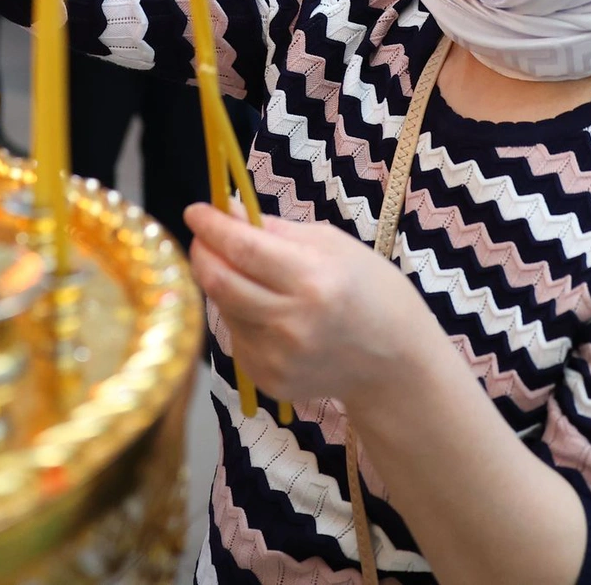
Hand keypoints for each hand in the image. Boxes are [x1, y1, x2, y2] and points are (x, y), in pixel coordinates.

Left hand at [185, 204, 447, 407]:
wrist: (394, 362)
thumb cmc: (370, 290)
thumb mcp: (332, 245)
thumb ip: (274, 229)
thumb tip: (224, 210)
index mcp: (313, 280)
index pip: (242, 248)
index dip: (211, 227)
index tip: (195, 211)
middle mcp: (291, 323)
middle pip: (220, 282)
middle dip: (203, 252)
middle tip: (204, 237)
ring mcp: (277, 358)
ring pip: (224, 309)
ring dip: (224, 284)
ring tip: (251, 276)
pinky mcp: (268, 381)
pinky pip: (237, 337)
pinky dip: (241, 317)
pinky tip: (270, 314)